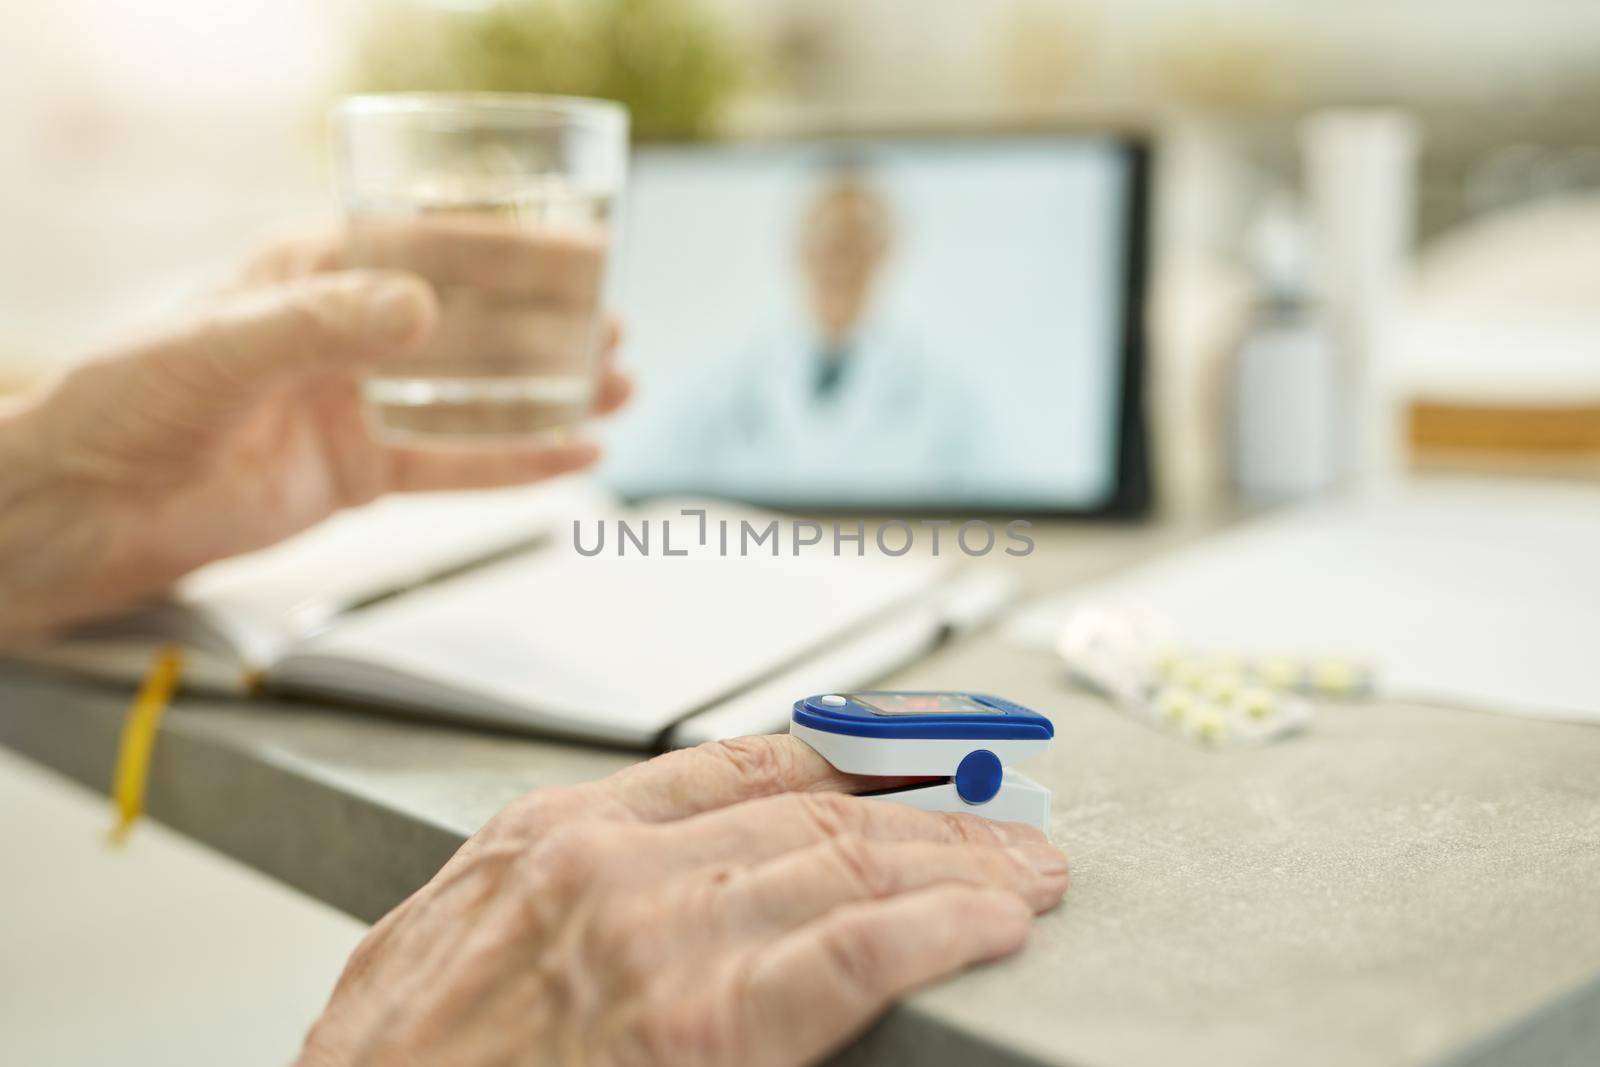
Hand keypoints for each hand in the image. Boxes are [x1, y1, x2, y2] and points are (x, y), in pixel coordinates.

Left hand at [0, 228, 630, 640]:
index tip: (582, 252)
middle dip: (548, 322)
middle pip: (470, 320)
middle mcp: (344, 332)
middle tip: (616, 324)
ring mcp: (357, 404)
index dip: (512, 248)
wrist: (86, 510)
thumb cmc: (122, 404)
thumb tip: (421, 307)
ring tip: (618, 384)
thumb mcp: (220, 348)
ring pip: (475, 392)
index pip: (430, 247)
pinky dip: (515, 464)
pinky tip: (573, 454)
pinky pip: (453, 466)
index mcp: (311, 273)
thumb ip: (322, 326)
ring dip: (548, 391)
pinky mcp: (359, 472)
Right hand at [297, 735, 1067, 1066]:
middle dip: (928, 803)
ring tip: (1026, 861)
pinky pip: (856, 951)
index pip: (743, 763)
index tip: (916, 748)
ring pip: (851, 862)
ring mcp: (661, 936)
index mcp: (557, 834)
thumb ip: (558, 892)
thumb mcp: (453, 940)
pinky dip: (942, 925)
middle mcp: (616, 863)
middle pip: (817, 807)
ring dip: (960, 857)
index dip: (851, 753)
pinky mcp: (702, 1025)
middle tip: (1004, 806)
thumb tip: (654, 879)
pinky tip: (996, 920)